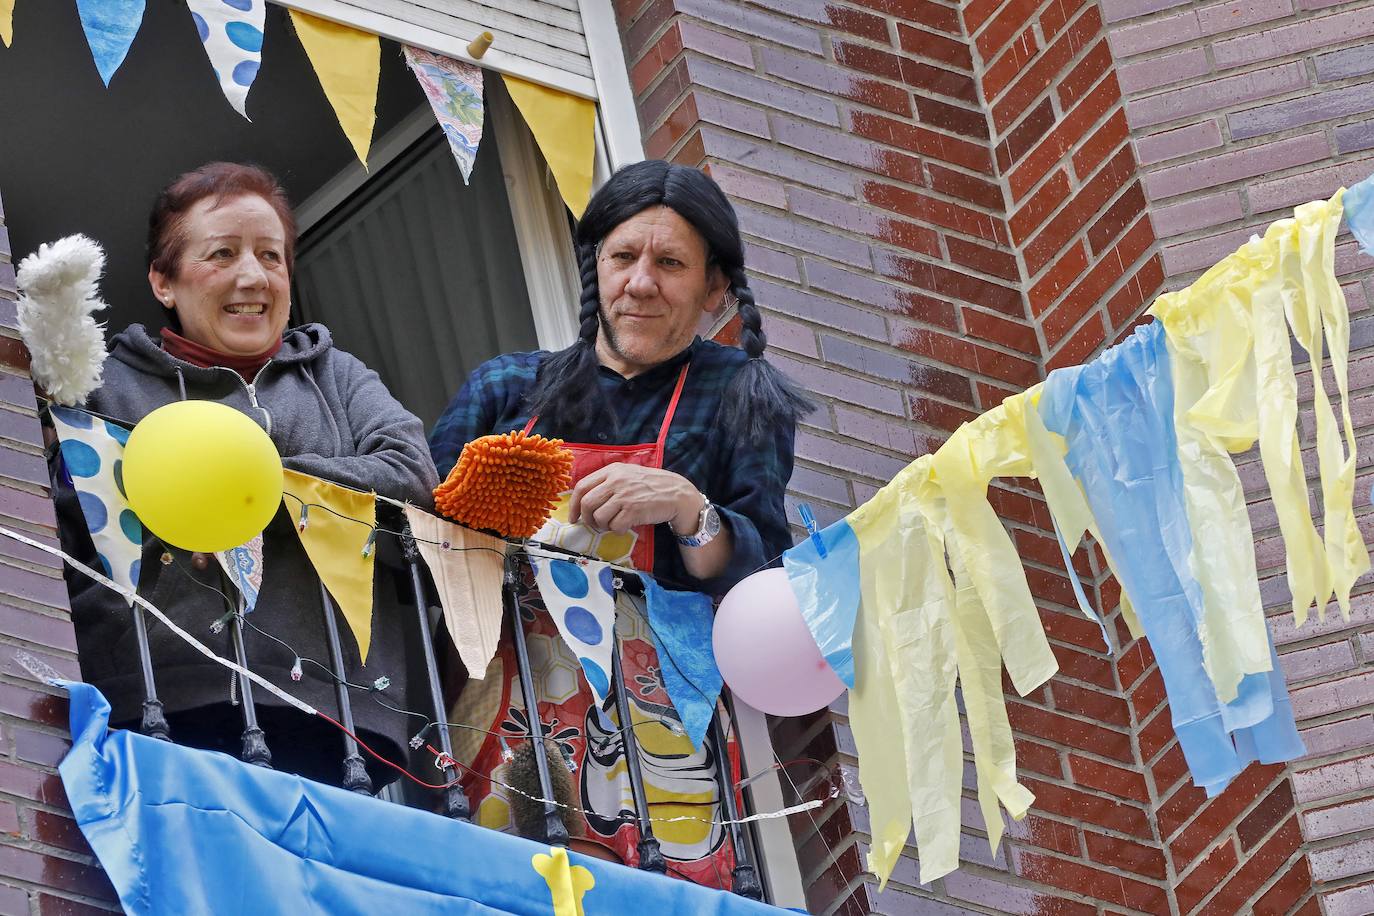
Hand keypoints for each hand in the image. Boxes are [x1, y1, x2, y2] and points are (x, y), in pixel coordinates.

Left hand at [567, 464, 702, 532]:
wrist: (676, 493)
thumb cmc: (650, 486)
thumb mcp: (627, 475)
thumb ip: (607, 483)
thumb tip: (584, 502)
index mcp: (611, 470)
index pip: (582, 487)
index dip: (573, 505)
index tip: (574, 518)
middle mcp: (616, 481)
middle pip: (587, 504)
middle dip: (588, 519)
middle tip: (596, 525)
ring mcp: (625, 495)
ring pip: (599, 517)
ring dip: (604, 526)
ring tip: (614, 524)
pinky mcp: (634, 510)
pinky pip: (615, 526)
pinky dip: (618, 530)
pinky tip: (626, 526)